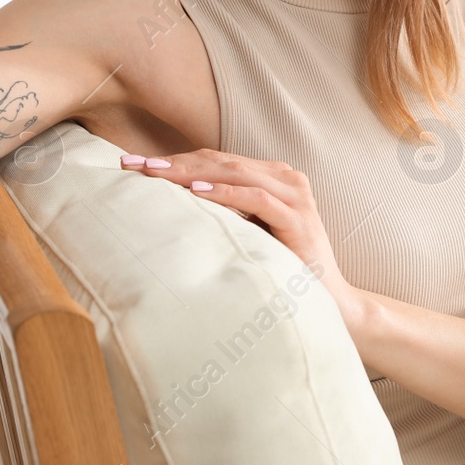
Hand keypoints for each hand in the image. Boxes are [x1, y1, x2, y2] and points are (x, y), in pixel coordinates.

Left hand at [119, 149, 368, 331]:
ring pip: (234, 173)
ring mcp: (295, 196)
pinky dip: (225, 193)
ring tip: (155, 173)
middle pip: (219, 162)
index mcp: (271, 177)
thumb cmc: (282, 269)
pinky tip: (197, 192)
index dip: (174, 160)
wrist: (331, 304)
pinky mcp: (299, 219)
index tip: (132, 165)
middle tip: (133, 164)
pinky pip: (257, 198)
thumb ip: (222, 214)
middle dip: (173, 163)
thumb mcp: (247, 234)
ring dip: (190, 172)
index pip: (214, 161)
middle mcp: (286, 178)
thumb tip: (167, 205)